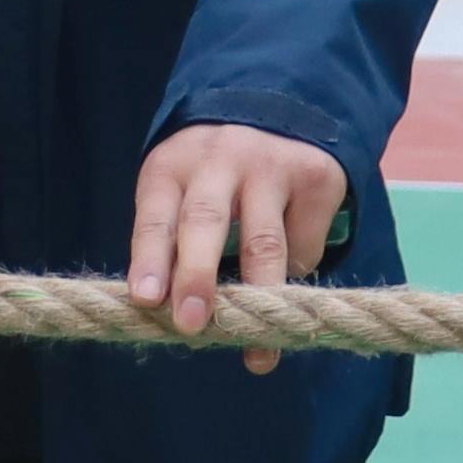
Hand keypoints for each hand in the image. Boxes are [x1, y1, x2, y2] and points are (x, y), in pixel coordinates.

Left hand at [126, 120, 349, 373]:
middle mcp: (219, 160)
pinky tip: (286, 277)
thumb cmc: (211, 173)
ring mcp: (271, 167)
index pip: (155, 218)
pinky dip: (294, 273)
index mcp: (171, 167)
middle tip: (191, 323)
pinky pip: (305, 245)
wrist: (279, 106)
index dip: (150, 260)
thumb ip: (174, 243)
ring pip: (264, 243)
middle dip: (197, 276)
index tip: (146, 299)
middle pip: (205, 221)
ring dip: (259, 299)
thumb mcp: (180, 190)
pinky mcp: (316, 178)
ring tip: (257, 356)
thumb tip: (174, 315)